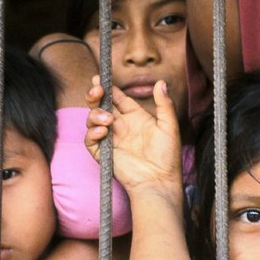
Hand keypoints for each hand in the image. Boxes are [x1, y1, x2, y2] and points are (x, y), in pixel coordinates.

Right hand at [85, 77, 181, 192]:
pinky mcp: (104, 154)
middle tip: (97, 90)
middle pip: (101, 105)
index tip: (100, 78)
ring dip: (95, 115)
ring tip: (108, 120)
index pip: (117, 97)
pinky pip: (91, 140)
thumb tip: (161, 82)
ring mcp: (111, 139)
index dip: (108, 87)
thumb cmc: (168, 156)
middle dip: (95, 96)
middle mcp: (120, 125)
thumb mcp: (169, 126)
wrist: (160, 180)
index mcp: (135, 117)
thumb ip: (165, 104)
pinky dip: (92, 133)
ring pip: (93, 120)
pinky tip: (101, 131)